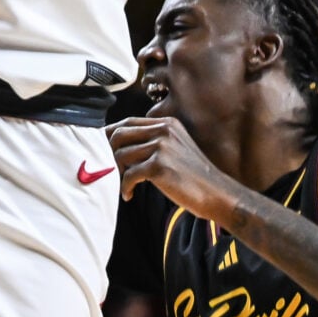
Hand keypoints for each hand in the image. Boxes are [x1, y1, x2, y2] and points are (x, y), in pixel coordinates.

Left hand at [105, 115, 241, 224]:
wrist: (217, 194)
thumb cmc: (193, 177)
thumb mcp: (175, 149)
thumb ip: (152, 142)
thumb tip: (118, 146)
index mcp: (167, 124)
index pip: (128, 122)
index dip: (111, 134)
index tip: (100, 148)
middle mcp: (163, 130)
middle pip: (119, 134)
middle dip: (108, 153)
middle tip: (109, 170)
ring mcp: (162, 147)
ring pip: (121, 155)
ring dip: (117, 173)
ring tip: (123, 185)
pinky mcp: (159, 166)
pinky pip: (128, 175)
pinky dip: (125, 187)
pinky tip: (129, 195)